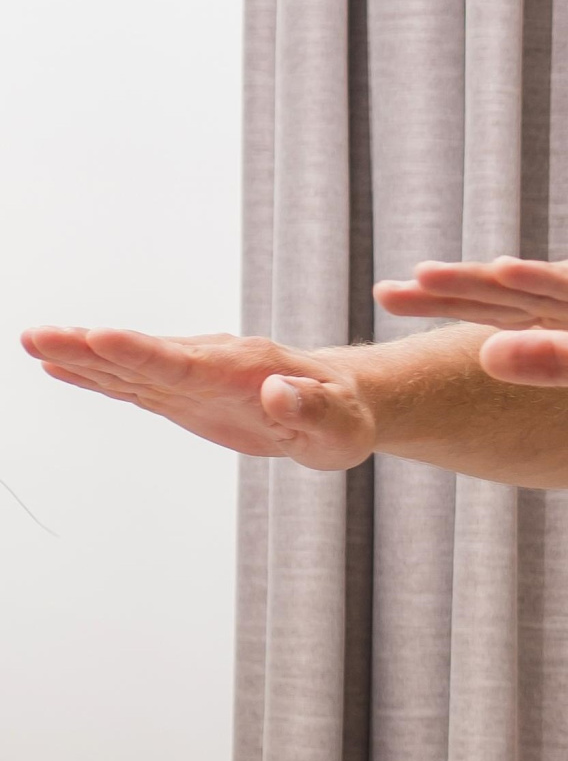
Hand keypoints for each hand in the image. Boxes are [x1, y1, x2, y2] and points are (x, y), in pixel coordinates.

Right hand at [20, 326, 375, 470]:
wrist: (338, 403)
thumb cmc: (342, 416)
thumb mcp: (340, 425)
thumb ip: (311, 409)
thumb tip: (278, 394)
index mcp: (244, 369)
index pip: (185, 361)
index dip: (142, 352)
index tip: (100, 336)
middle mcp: (208, 364)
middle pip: (142, 356)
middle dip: (90, 347)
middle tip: (37, 336)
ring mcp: (190, 379)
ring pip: (129, 367)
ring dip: (80, 357)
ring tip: (31, 342)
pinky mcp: (182, 396)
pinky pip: (133, 384)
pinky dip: (97, 377)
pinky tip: (58, 369)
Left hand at [375, 249, 567, 408]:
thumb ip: (558, 360)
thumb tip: (485, 352)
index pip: (508, 304)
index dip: (450, 303)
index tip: (391, 300)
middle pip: (513, 286)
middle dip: (449, 289)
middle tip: (385, 290)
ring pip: (545, 282)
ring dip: (486, 279)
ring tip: (429, 278)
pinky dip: (553, 282)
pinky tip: (512, 274)